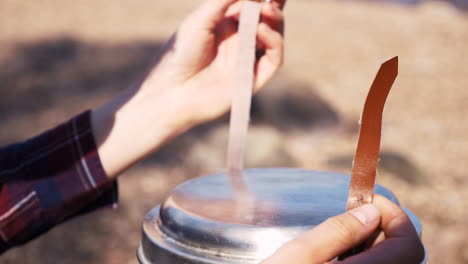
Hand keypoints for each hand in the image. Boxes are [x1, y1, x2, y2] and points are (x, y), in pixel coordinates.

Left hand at [143, 0, 285, 122]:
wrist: (173, 91)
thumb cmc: (181, 54)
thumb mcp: (200, 20)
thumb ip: (224, 0)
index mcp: (227, 24)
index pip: (254, 4)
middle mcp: (240, 40)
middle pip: (268, 19)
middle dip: (275, 4)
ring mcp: (248, 59)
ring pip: (274, 37)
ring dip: (276, 20)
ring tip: (267, 9)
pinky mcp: (253, 78)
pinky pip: (273, 60)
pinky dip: (274, 42)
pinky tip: (261, 30)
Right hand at [261, 195, 424, 263]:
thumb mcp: (300, 255)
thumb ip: (338, 232)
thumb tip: (370, 212)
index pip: (408, 245)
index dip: (395, 215)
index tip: (369, 199)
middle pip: (405, 255)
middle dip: (388, 226)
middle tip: (359, 210)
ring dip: (380, 242)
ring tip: (350, 230)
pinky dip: (371, 257)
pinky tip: (345, 253)